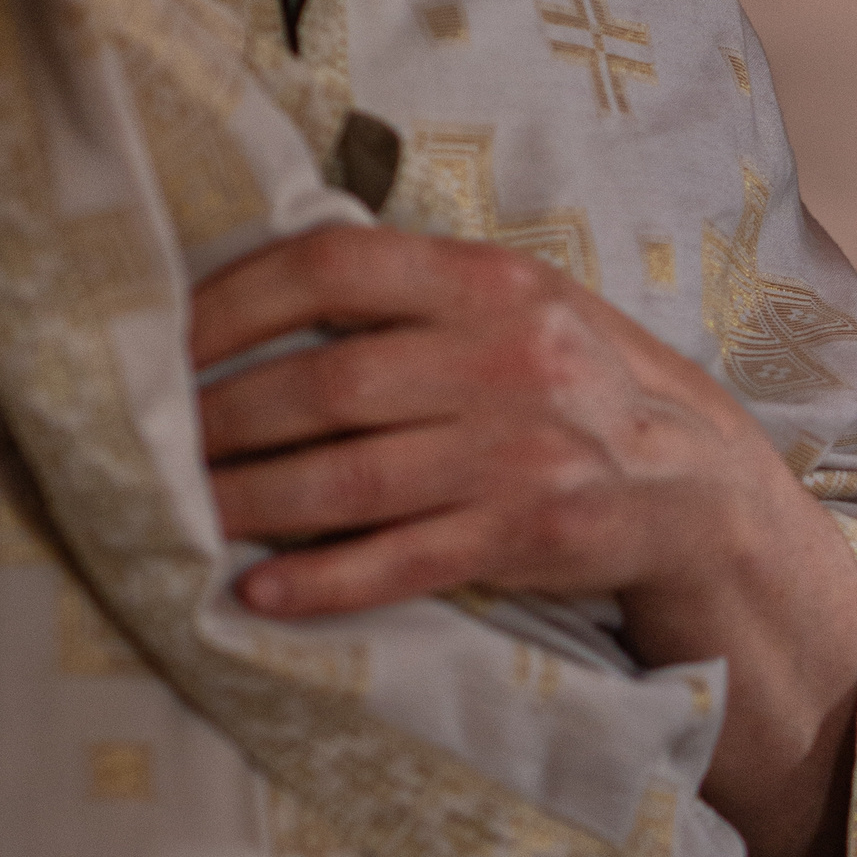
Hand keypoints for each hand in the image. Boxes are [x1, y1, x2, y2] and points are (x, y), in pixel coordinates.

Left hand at [193, 226, 797, 619]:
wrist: (699, 486)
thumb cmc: (584, 388)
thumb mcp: (526, 308)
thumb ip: (420, 294)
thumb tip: (262, 293)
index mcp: (497, 282)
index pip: (335, 264)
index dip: (232, 302)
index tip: (166, 340)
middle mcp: (510, 358)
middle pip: (323, 384)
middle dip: (218, 422)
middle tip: (157, 446)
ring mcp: (522, 452)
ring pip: (345, 481)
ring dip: (246, 504)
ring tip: (185, 516)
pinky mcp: (528, 535)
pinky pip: (397, 562)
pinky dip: (319, 581)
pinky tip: (261, 592)